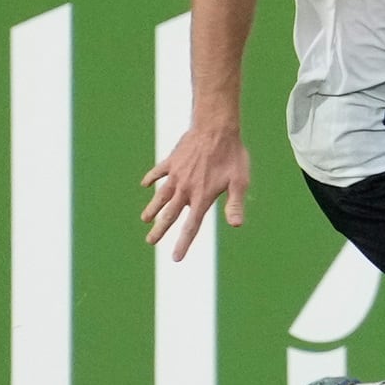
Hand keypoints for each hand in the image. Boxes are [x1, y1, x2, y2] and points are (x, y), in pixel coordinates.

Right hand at [141, 124, 250, 261]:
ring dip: (153, 208)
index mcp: (202, 197)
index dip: (183, 243)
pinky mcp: (172, 161)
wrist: (216, 127)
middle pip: (170, 215)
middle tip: (151, 242)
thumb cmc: (232, 154)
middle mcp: (186, 189)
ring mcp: (177, 174)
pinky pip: (158, 172)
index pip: (191, 226)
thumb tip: (236, 225)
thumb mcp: (239, 181)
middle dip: (160, 230)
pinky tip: (145, 184)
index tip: (175, 258)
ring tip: (145, 219)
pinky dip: (151, 178)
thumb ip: (235, 204)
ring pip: (161, 195)